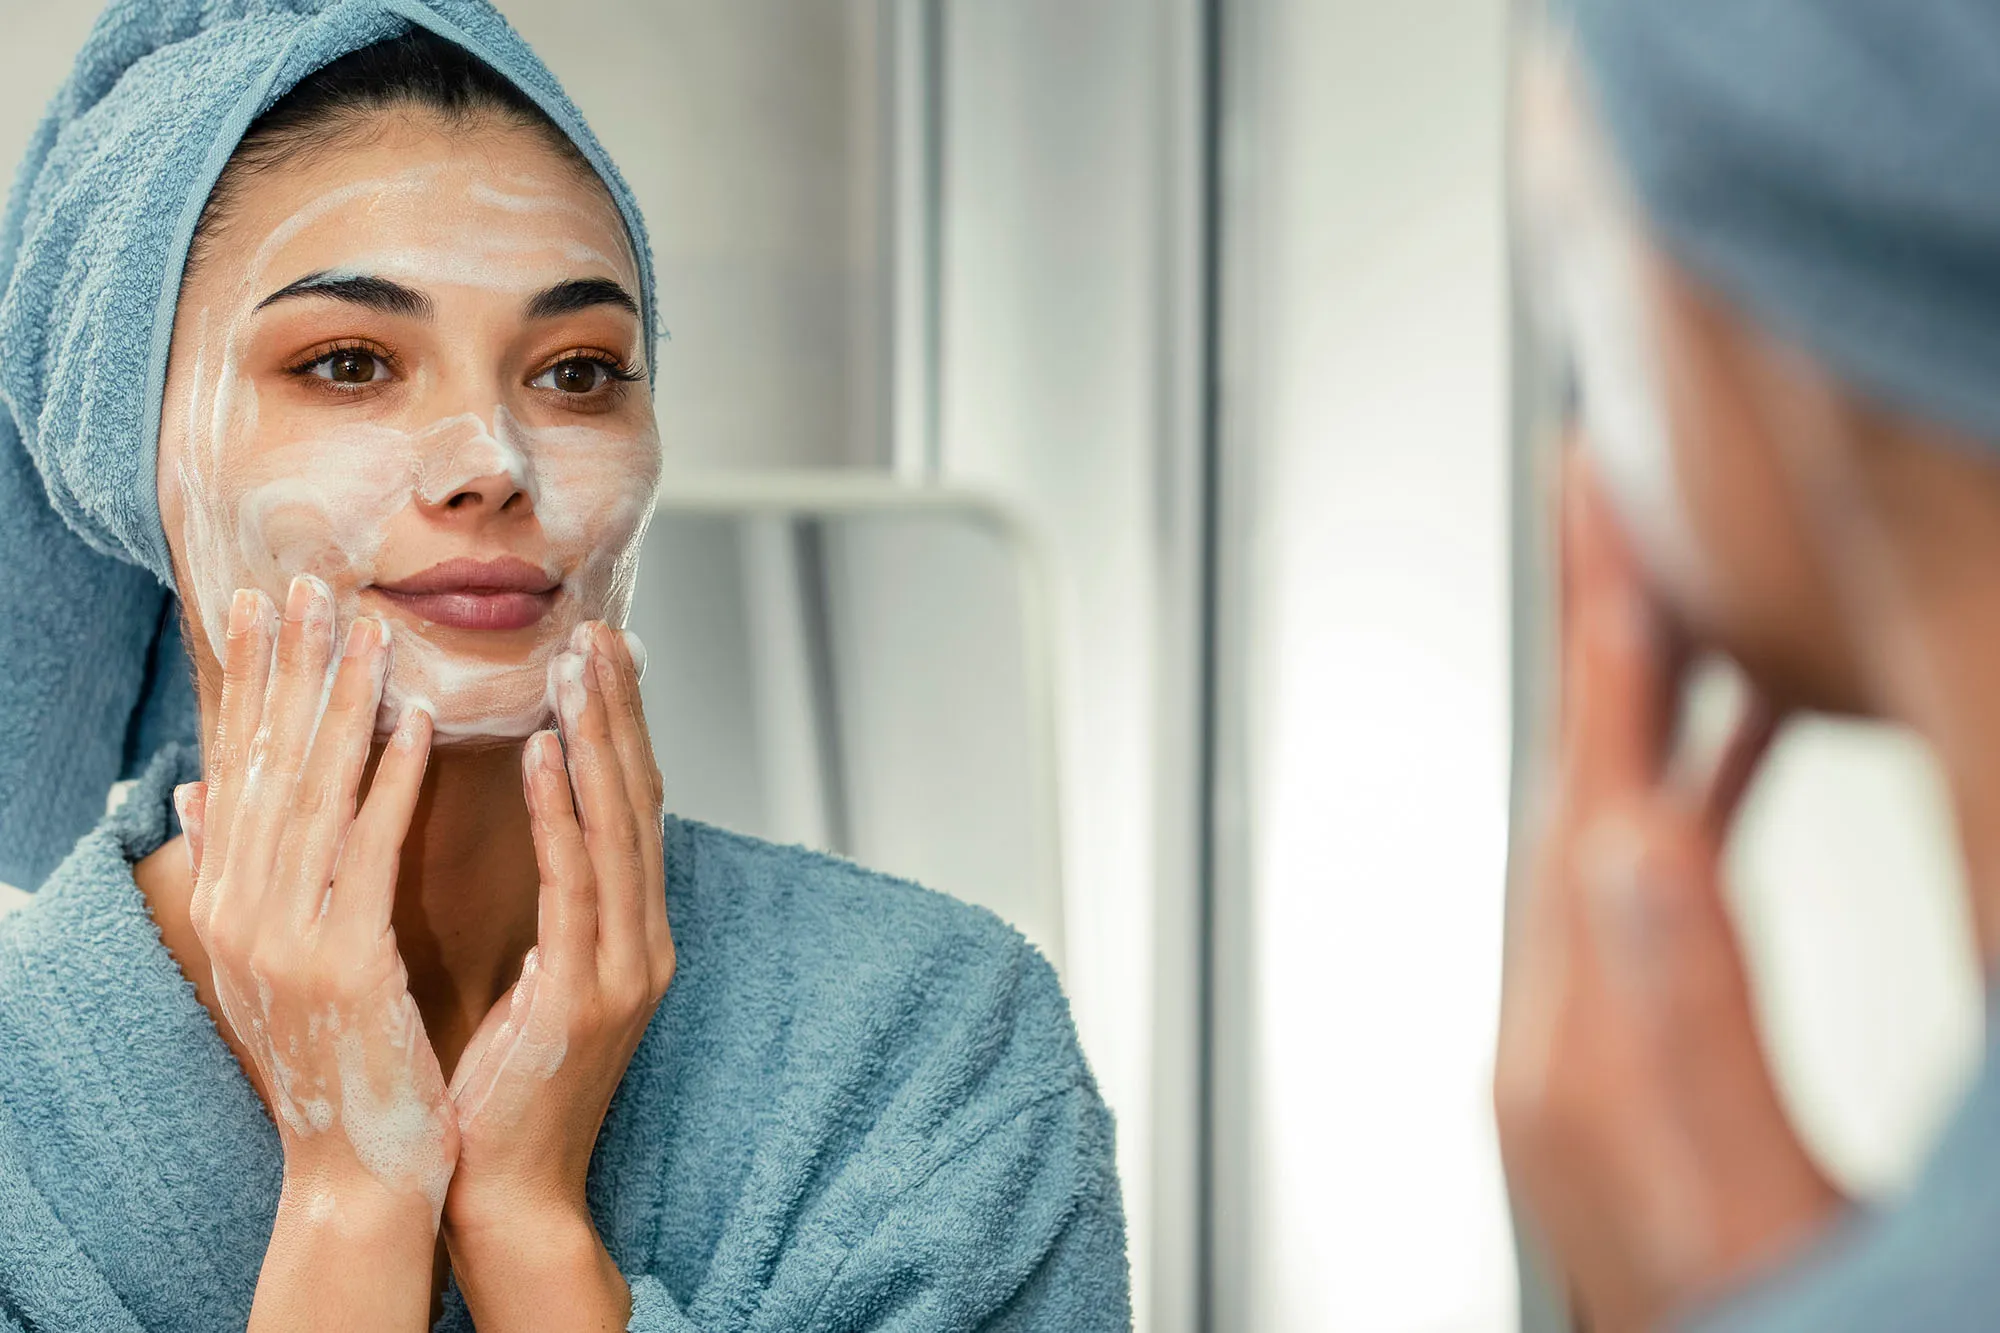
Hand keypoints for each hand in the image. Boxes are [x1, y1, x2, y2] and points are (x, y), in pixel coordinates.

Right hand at [180, 576, 452, 1328]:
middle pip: (267, 767)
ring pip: (315, 796)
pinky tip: (415, 722)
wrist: (359, 1163)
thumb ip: (240, 868)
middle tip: (307, 583)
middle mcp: (239, 913)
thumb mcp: (271, 956)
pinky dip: (390, 780)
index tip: (261, 603)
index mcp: (226, 904)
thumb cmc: (335, 1053)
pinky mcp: (342, 964)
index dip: (249, 682)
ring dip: (342, 704)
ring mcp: (283, 940)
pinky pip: (369, 852)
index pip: (238, 770)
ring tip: (367, 629)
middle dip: (289, 669)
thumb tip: (196, 788)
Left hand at [441, 621, 669, 1326]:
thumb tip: (533, 836)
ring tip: (576, 662)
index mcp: (629, 936)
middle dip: (620, 710)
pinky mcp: (592, 994)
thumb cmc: (497, 1088)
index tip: (601, 655)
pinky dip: (564, 811)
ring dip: (599, 736)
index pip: (629, 811)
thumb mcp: (531, 982)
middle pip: (639, 801)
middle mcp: (644, 941)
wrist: (507, 1192)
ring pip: (619, 827)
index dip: (620, 729)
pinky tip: (545, 752)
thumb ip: (546, 908)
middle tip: (600, 629)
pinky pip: (578, 884)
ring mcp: (628, 967)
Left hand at [1492, 454, 1845, 1330]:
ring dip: (1643, 708)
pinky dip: (1678, 807)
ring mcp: (1581, 1064)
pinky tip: (1722, 780)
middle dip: (1599, 632)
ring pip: (1603, 830)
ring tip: (1691, 608)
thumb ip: (1688, 1027)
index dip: (1602, 633)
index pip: (1588, 792)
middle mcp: (1555, 1048)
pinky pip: (1635, 902)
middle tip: (1615, 501)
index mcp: (1582, 1058)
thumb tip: (1632, 842)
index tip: (1598, 497)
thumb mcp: (1755, 1203)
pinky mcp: (1619, 1086)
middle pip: (1573, 786)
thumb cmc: (1777, 1324)